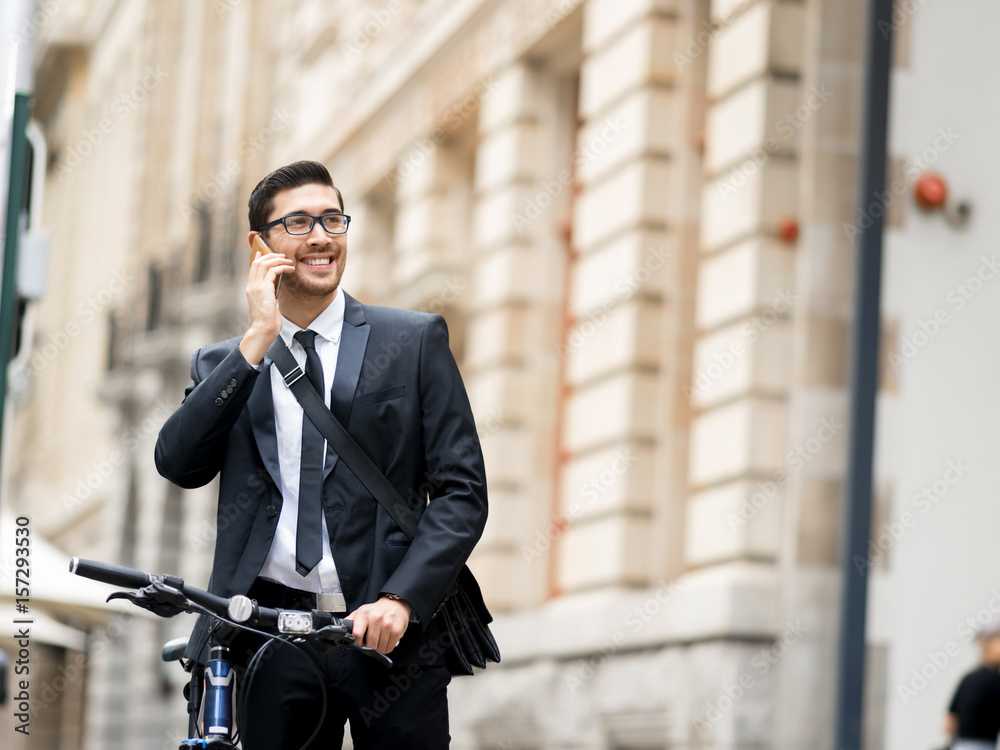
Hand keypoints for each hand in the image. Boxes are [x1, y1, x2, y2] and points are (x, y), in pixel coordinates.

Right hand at [239, 248, 293, 364]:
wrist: (264, 328)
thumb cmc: (267, 320)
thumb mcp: (267, 303)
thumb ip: (268, 294)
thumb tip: (275, 286)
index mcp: (250, 289)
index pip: (252, 268)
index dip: (258, 258)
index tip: (264, 252)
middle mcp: (251, 286)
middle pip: (258, 263)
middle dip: (270, 256)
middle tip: (282, 255)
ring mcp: (256, 286)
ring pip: (265, 264)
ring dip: (278, 260)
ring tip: (288, 261)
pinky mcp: (264, 288)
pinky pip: (273, 271)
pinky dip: (282, 267)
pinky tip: (290, 269)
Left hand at [348, 596, 410, 653]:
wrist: (395, 604)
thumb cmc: (377, 610)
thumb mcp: (361, 611)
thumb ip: (351, 620)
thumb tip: (341, 629)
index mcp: (364, 614)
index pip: (357, 634)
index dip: (358, 642)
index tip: (360, 642)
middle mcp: (376, 618)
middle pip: (370, 644)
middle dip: (369, 647)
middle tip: (370, 643)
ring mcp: (387, 625)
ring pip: (380, 648)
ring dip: (378, 648)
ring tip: (378, 641)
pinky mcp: (396, 630)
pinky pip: (389, 648)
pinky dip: (386, 648)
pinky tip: (385, 641)